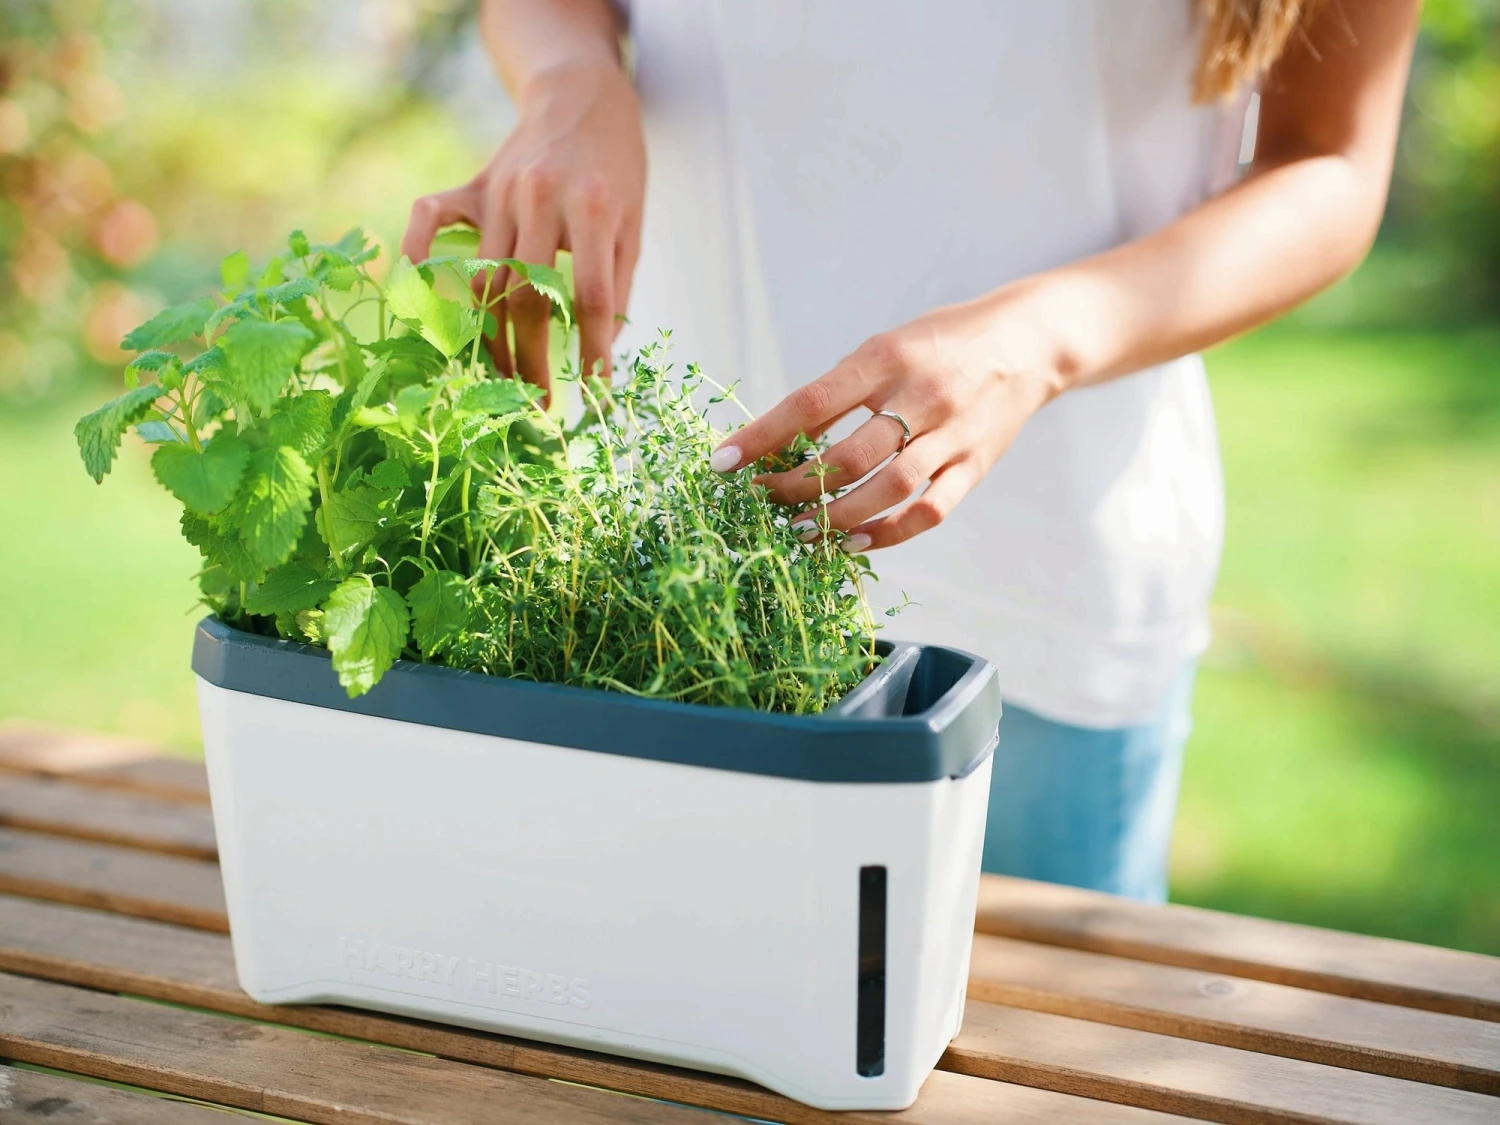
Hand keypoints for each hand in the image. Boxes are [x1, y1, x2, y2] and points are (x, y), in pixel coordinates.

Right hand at [401, 58, 645, 396]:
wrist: (581, 95)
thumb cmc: (615, 167)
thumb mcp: (632, 223)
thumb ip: (617, 283)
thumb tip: (600, 351)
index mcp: (591, 209)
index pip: (589, 296)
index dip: (592, 350)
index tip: (594, 389)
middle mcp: (539, 200)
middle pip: (528, 298)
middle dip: (532, 360)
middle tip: (538, 400)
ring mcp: (498, 192)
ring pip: (483, 279)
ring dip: (490, 337)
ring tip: (502, 376)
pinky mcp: (470, 185)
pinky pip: (428, 220)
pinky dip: (418, 259)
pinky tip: (422, 302)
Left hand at [710, 295, 1064, 550]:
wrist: (1029, 342)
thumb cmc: (941, 343)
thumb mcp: (886, 347)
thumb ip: (840, 391)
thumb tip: (779, 440)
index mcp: (887, 358)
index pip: (811, 404)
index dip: (762, 437)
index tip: (722, 462)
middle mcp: (921, 397)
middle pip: (847, 457)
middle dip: (793, 486)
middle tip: (761, 500)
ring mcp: (952, 435)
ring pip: (885, 490)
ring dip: (834, 517)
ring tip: (799, 528)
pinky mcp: (975, 467)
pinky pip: (928, 511)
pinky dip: (887, 533)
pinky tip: (853, 541)